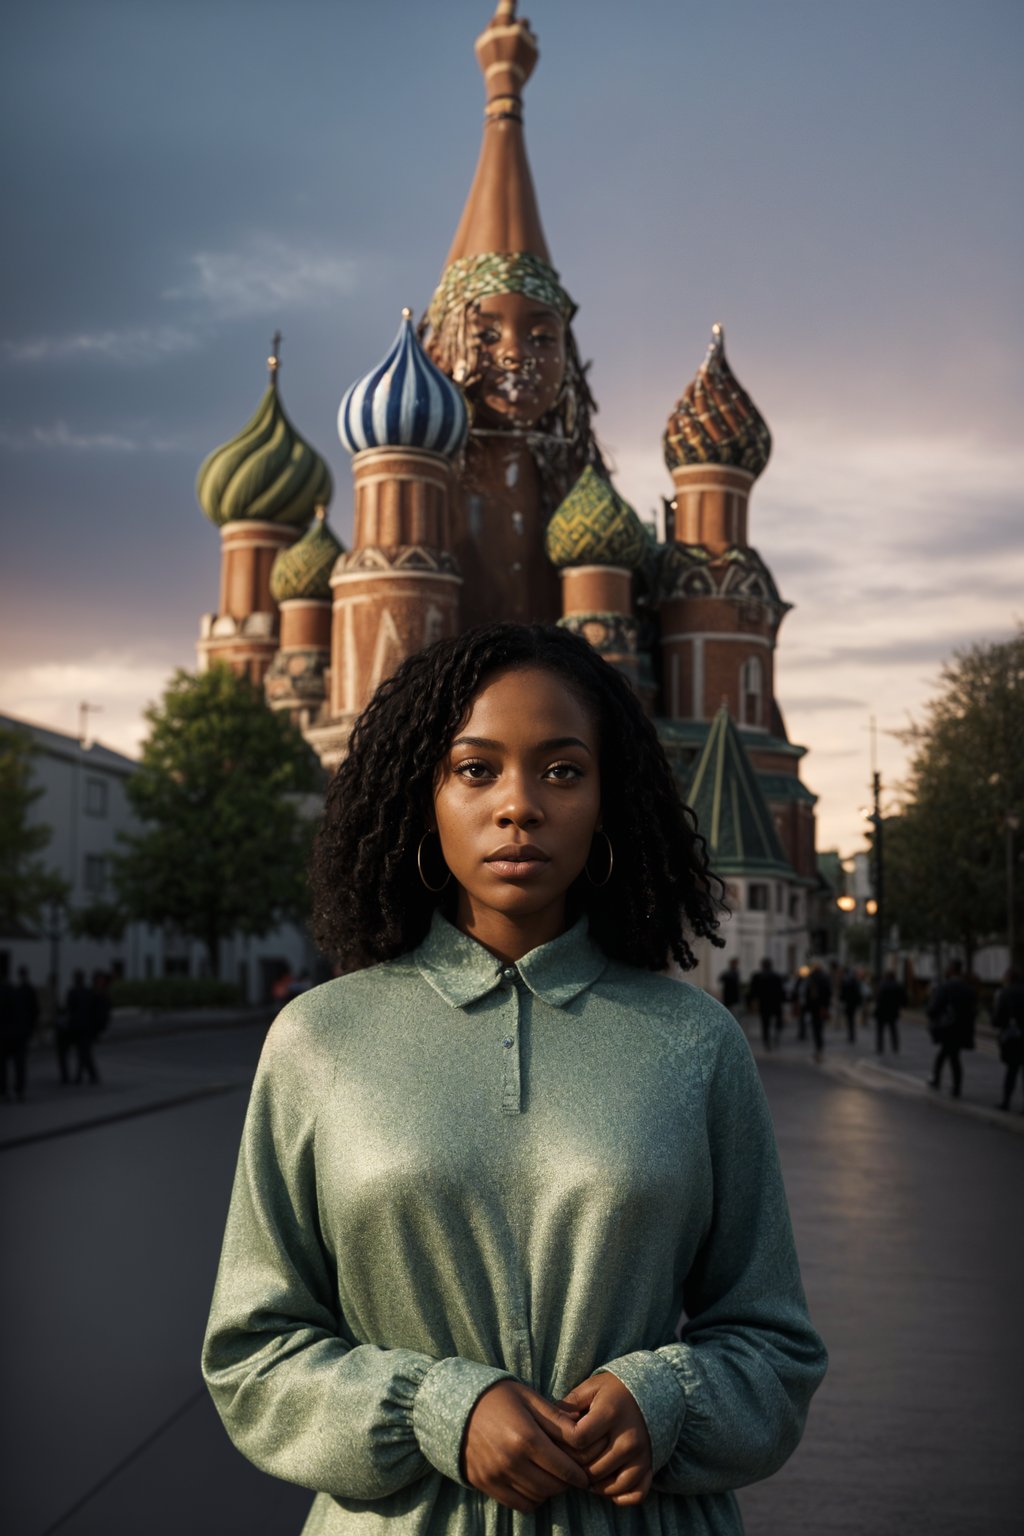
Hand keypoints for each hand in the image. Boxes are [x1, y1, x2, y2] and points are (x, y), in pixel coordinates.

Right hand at [463, 1380, 589, 1512]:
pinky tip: (533, 1483)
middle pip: (552, 1486)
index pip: (563, 1468)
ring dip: (548, 1491)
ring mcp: (496, 1475)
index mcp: (525, 1437)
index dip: (578, 1474)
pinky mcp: (485, 1484)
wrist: (456, 1405)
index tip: (584, 1474)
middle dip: (566, 1483)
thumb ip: (556, 1417)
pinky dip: (531, 1498)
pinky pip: (517, 1504)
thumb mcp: (529, 1398)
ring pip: (536, 1497)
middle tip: (569, 1474)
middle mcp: (511, 1461)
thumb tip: (582, 1429)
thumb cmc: (498, 1396)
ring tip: (551, 1476)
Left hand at [560, 1373, 652, 1505]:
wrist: (651, 1391)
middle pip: (591, 1467)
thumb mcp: (590, 1388)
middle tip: (565, 1461)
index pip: (579, 1440)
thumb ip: (568, 1406)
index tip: (558, 1440)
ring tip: (582, 1471)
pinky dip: (618, 1496)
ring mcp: (641, 1455)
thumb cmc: (613, 1391)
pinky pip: (634, 1494)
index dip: (563, 1443)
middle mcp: (628, 1437)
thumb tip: (547, 1427)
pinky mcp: (650, 1466)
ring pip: (609, 1485)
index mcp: (611, 1412)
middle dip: (573, 1467)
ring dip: (591, 1483)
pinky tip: (605, 1484)